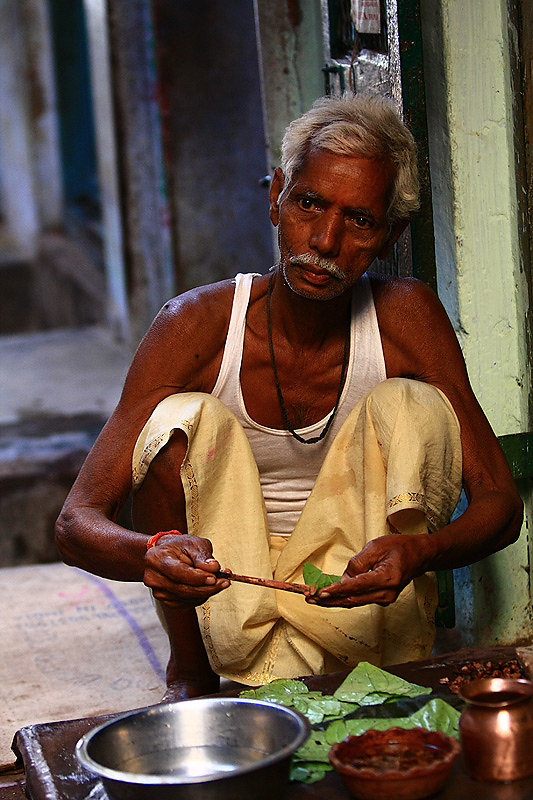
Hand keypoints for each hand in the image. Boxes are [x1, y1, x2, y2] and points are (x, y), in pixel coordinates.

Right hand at [143, 533, 229, 606]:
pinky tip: (208, 587)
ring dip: (207, 592)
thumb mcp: (194, 543)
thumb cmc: (180, 546)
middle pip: (183, 589)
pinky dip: (200, 596)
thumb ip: (203, 556)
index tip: (215, 577)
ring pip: (187, 598)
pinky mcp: (166, 600)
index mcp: (157, 558)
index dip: (197, 577)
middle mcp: (154, 577)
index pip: (178, 572)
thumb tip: (214, 568)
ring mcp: (158, 591)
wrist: (166, 553)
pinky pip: (187, 602)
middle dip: (207, 587)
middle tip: (225, 582)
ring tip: (220, 581)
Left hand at [306, 533, 427, 607]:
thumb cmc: (399, 547)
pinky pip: (358, 599)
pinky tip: (327, 597)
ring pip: (353, 601)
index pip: (356, 586)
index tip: (320, 593)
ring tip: (313, 598)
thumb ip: (358, 562)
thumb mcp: (376, 546)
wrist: (419, 556)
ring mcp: (385, 598)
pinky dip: (342, 598)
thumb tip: (344, 578)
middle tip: (309, 597)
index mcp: (387, 578)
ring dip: (333, 600)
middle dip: (329, 599)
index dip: (337, 590)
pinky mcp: (381, 598)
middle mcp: (386, 593)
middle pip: (352, 599)